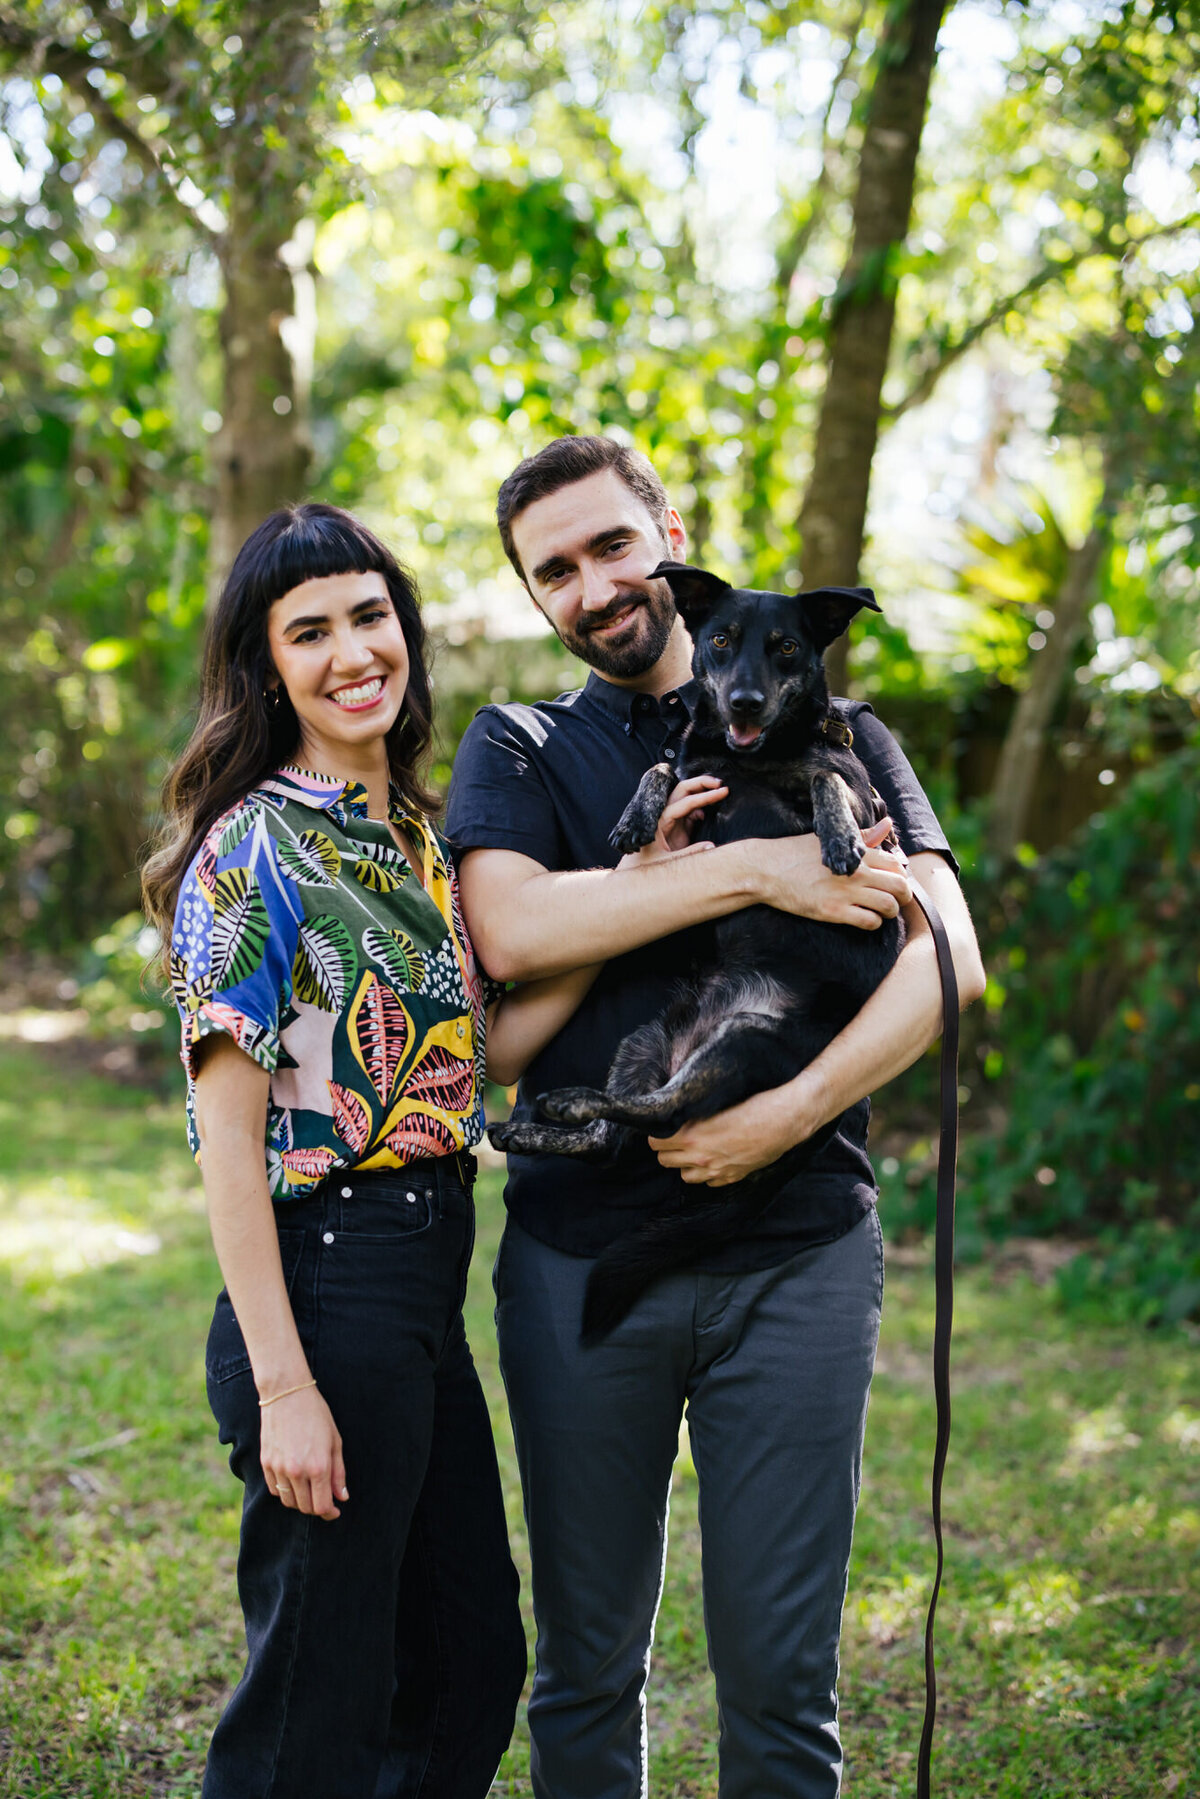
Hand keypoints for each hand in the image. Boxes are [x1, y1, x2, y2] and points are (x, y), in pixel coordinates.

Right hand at [260, 1385, 347, 1520]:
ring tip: (310, 1490)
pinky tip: (294, 1481)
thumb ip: (338, 1472)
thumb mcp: (335, 1441)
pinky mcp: (266, 1463)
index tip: (335, 1511)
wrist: (287, 1394)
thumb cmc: (316, 1414)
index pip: (322, 1506)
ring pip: (289, 1501)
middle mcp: (297, 1471)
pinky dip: (285, 1492)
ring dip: (300, 1502)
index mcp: (318, 1467)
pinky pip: (275, 1490)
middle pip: (305, 1507)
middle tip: (324, 1500)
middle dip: (317, 1508)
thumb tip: (342, 1497)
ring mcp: (278, 1468)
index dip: (330, 1513)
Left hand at [617, 775, 727, 867]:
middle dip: (701, 784)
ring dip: (702, 793)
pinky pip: (689, 811)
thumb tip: (711, 846)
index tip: (722, 792)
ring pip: (687, 799)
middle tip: (720, 783)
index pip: (686, 802)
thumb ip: (690, 854)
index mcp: (660, 821)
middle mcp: (664, 816)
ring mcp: (671, 820)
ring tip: (720, 791)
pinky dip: (700, 807)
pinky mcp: (676, 828)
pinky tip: (706, 813)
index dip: (705, 797)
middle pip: (683, 790)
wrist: (638, 878)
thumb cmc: (647, 870)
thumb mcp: (668, 863)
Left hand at [649, 1079, 824, 1186]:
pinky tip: (714, 1160)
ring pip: (684, 1176)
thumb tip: (678, 1111)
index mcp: (692, 1135)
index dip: (657, 1134)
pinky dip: (707, 1174)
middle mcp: (700, 1157)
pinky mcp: (732, 1177)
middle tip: (675, 1138)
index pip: (655, 1142)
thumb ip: (693, 1113)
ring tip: (693, 1151)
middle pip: (664, 1160)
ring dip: (685, 1164)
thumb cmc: (753, 1104)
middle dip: (667, 1149)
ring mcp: (716, 1171)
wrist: (784, 1120)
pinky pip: (709, 1183)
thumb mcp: (716, 1103)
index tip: (663, 1128)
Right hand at [755, 818, 909, 927]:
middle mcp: (855, 872)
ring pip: (888, 906)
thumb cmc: (794, 853)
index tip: (894, 881)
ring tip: (883, 911)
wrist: (766, 870)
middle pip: (899, 886)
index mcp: (855, 852)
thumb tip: (887, 825)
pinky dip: (873, 922)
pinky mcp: (834, 912)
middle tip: (898, 899)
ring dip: (891, 911)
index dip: (901, 874)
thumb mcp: (828, 839)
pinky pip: (869, 922)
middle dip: (904, 895)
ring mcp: (845, 893)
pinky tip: (866, 918)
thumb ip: (861, 836)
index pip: (895, 863)